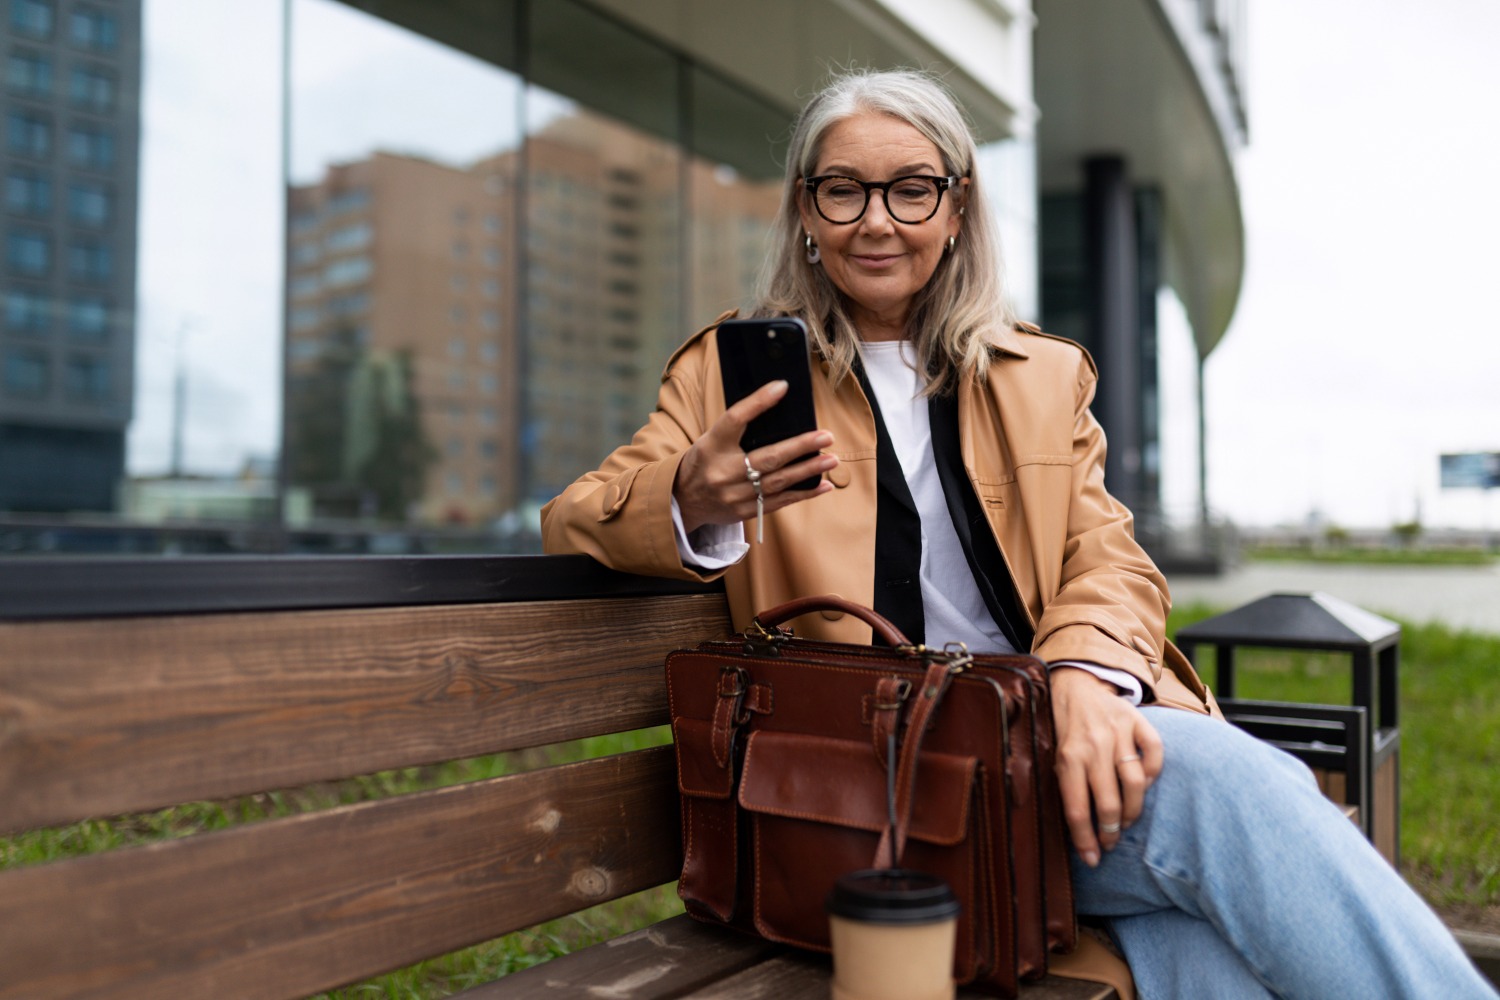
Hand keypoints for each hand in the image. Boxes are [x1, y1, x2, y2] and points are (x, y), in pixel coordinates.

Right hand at [675, 380, 837, 534]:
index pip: (736, 418)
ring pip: (778, 481)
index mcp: (712, 444)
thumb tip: (778, 405)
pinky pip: (779, 502)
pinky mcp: (744, 511)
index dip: (759, 402)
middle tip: (826, 436)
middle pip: (767, 457)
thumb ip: (740, 428)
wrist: (682, 500)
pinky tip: (824, 485)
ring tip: (831, 459)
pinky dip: (804, 494)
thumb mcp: (712, 439)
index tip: (782, 387)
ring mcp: (734, 494)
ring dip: (808, 470)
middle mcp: (723, 470)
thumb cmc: (705, 461)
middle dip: (800, 446)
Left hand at [1050, 666, 1163, 867]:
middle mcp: (1093, 745)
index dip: (1086, 840)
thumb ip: (1065, 787)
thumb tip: (1077, 833)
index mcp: (1067, 757)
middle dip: (1111, 832)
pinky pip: (1154, 754)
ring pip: (1135, 784)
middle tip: (1111, 842)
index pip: (1077, 809)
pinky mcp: (1137, 720)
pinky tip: (1143, 785)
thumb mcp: (1053, 755)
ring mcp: (1118, 732)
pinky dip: (1153, 775)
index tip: (1092, 859)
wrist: (1075, 684)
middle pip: (1108, 802)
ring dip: (1133, 811)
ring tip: (1127, 821)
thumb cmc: (1063, 729)